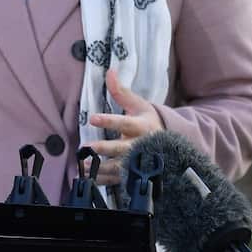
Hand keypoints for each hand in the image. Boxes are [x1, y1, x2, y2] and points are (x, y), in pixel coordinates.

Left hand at [85, 68, 162, 185]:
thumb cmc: (148, 121)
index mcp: (142, 127)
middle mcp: (141, 146)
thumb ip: (121, 91)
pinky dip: (102, 180)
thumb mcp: (138, 104)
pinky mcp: (134, 174)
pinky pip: (118, 179)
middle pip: (122, 148)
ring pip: (119, 167)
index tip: (92, 117)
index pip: (125, 123)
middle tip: (87, 147)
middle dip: (105, 148)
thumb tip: (109, 71)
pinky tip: (88, 177)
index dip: (109, 121)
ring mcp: (138, 162)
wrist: (167, 144)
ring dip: (100, 167)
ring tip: (83, 165)